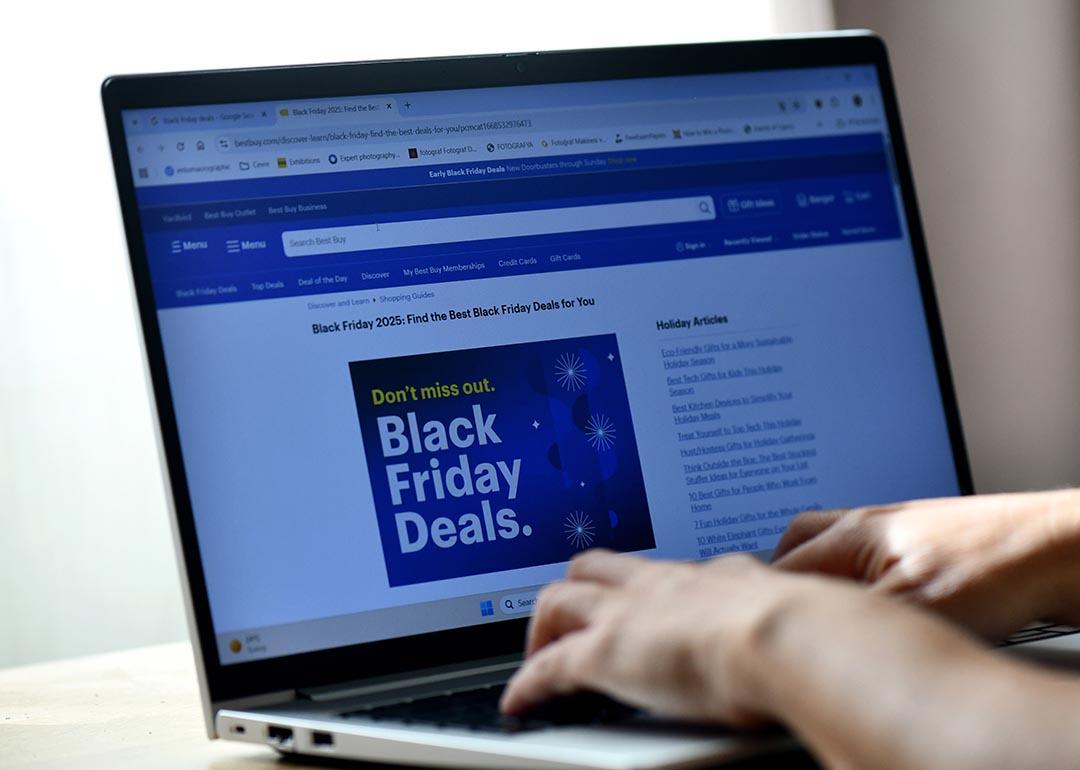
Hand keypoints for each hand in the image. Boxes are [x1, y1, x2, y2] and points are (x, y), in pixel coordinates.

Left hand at [500, 550, 806, 723]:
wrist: (783, 636)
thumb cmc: (805, 633)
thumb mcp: (800, 616)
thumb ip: (796, 618)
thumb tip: (824, 628)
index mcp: (710, 577)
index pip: (661, 573)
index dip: (642, 589)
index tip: (642, 604)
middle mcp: (661, 584)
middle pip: (597, 566)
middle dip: (579, 587)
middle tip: (572, 616)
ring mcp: (627, 614)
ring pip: (560, 598)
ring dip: (543, 626)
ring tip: (538, 654)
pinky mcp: (602, 653)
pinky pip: (547, 666)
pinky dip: (527, 683)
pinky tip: (519, 701)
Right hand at [772, 489, 1079, 637]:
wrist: (1059, 548)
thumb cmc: (996, 569)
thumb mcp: (908, 607)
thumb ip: (845, 613)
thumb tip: (798, 625)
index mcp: (852, 533)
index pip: (781, 565)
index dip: (761, 595)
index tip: (751, 621)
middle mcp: (869, 523)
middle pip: (797, 540)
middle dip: (779, 573)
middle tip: (772, 607)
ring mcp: (897, 527)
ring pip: (833, 544)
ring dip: (818, 573)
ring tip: (818, 606)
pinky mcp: (923, 540)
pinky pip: (867, 553)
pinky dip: (853, 576)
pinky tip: (871, 603)